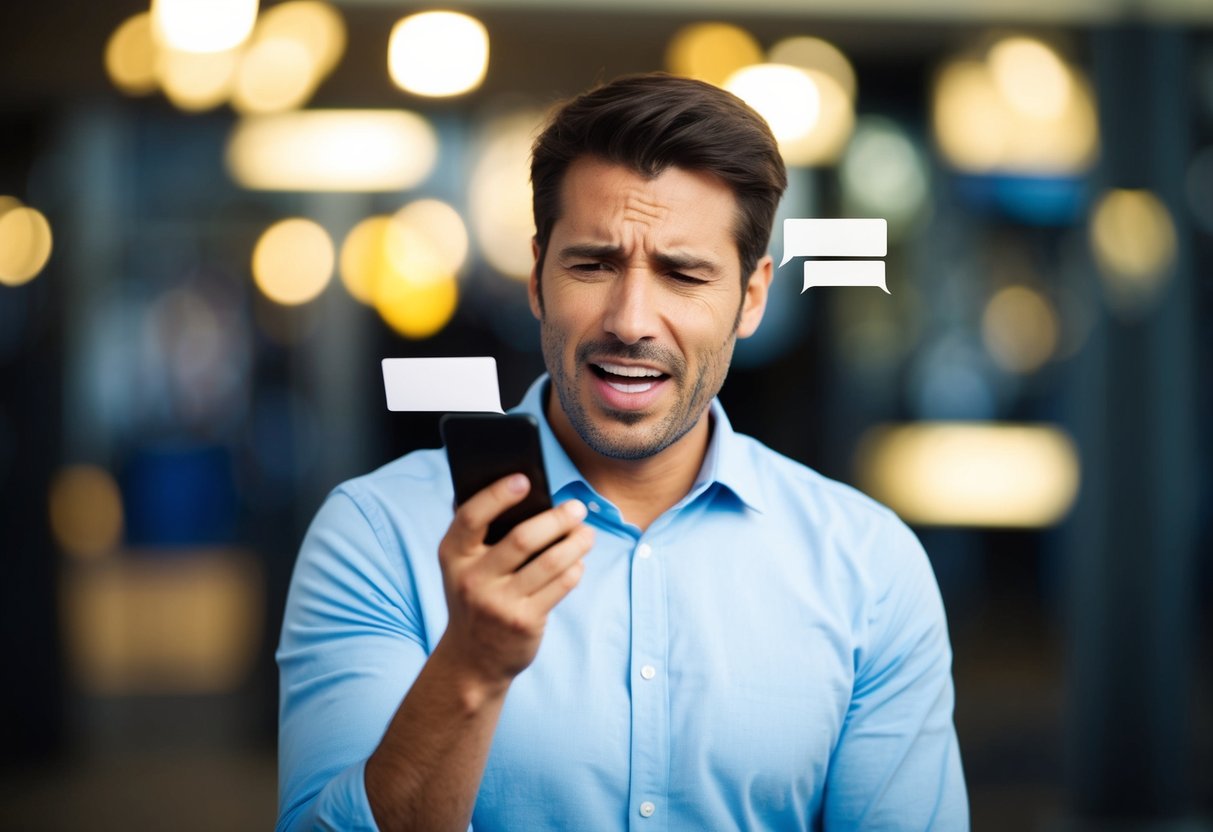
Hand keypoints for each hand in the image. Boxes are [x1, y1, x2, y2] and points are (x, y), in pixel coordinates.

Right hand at [436, 474, 593, 687]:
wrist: (472, 660)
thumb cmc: (476, 597)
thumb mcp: (464, 568)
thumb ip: (482, 536)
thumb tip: (526, 493)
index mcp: (453, 556)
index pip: (470, 517)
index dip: (497, 495)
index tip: (525, 480)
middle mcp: (471, 579)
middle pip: (522, 539)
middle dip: (556, 519)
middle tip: (577, 508)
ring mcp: (497, 603)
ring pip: (549, 562)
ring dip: (575, 543)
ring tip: (587, 533)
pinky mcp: (523, 622)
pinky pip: (559, 586)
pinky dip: (574, 569)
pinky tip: (578, 562)